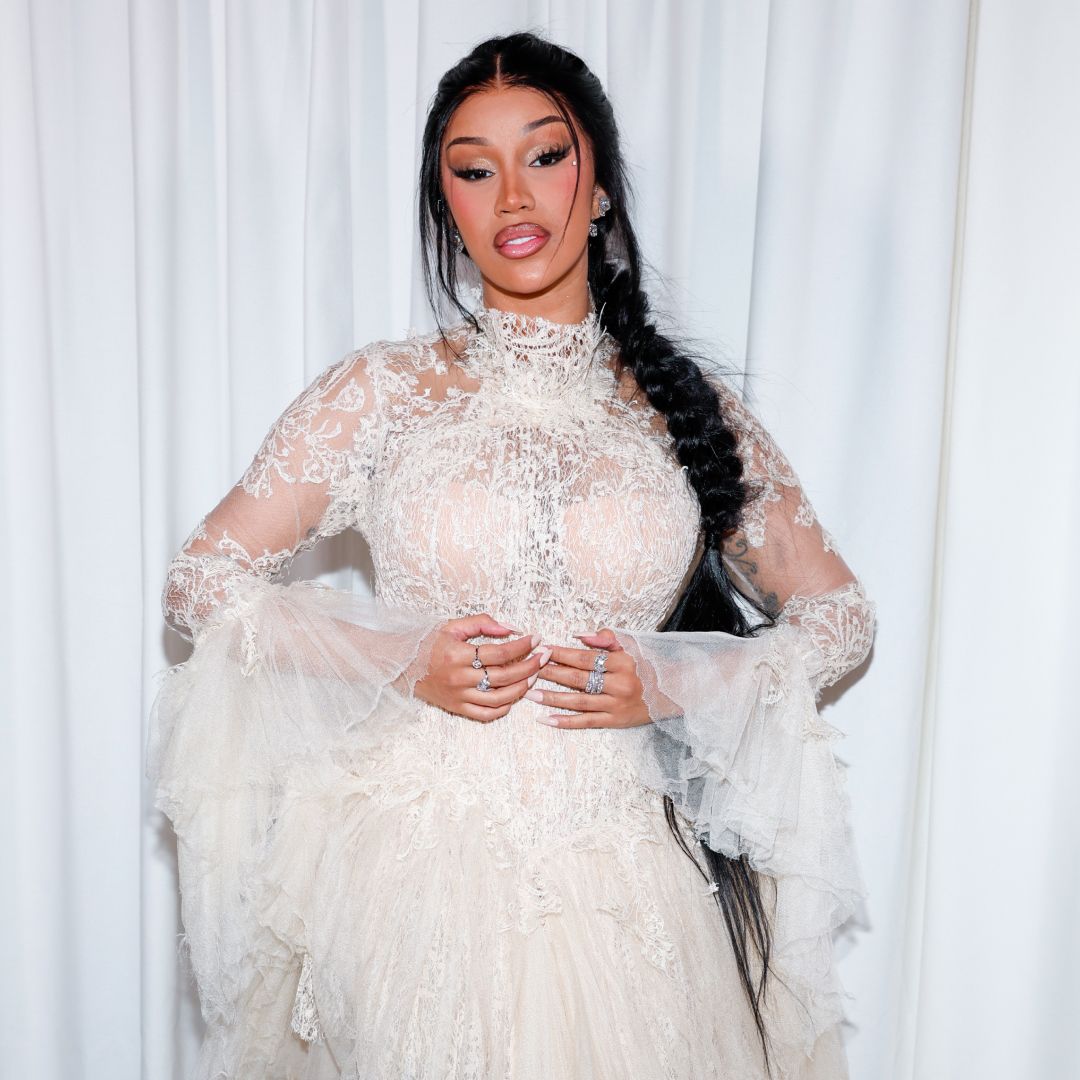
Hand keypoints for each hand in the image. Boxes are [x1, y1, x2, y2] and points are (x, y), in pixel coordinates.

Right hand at [413, 612, 547, 723]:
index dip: (522, 646)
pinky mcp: (457, 708)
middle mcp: (460, 677)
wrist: (402, 666)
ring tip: (534, 675)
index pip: (499, 652)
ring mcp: (459, 696)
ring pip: (499, 698)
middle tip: (544, 656)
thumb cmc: (428, 643)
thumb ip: (482, 623)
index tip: (536, 639)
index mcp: (458, 654)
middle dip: (530, 665)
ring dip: (522, 687)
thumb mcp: (452, 626)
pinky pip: (486, 714)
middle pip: (504, 675)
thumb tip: (510, 628)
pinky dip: (503, 708)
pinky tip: (514, 696)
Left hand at [526, 628, 652, 728]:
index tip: (543, 650)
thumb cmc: (644, 666)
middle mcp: (619, 684)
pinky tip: (546, 719)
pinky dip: (565, 721)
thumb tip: (578, 635)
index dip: (562, 654)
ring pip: (578, 701)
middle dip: (551, 673)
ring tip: (530, 693)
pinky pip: (586, 722)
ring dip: (552, 697)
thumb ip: (605, 638)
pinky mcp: (615, 721)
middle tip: (530, 670)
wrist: (670, 693)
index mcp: (622, 662)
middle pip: (578, 678)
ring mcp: (616, 704)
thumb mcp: (630, 646)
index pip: (585, 658)